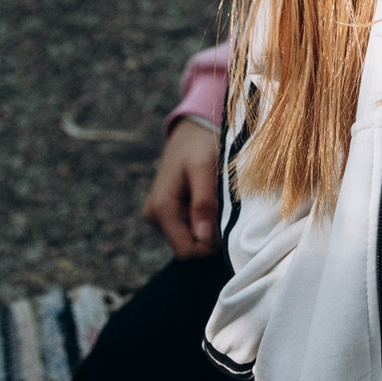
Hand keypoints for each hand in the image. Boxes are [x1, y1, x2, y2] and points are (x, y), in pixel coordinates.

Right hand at [145, 118, 221, 257]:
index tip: (227, 222)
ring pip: (191, 237)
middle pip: (189, 246)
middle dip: (210, 232)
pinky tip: (209, 197)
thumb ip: (203, 203)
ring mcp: (160, 215)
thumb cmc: (199, 145)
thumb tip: (204, 239)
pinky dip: (204, 217)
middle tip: (223, 204)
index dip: (210, 244)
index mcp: (161, 209)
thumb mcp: (204, 168)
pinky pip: (190, 227)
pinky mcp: (168, 212)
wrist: (191, 130)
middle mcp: (154, 216)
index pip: (186, 250)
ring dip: (208, 223)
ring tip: (215, 196)